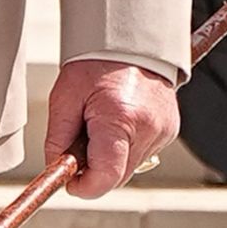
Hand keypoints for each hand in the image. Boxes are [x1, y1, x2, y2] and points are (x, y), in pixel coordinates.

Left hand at [43, 59, 177, 197]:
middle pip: (117, 176)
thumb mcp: (64, 96)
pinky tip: (115, 121)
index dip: (84, 186)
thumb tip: (56, 167)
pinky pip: (141, 153)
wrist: (129, 41)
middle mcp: (148, 129)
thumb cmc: (95, 63)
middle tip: (78, 143)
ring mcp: (163, 131)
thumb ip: (58, 137)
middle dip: (94, 169)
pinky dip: (124, 146)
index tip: (69, 181)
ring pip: (129, 166)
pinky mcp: (169, 131)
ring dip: (109, 157)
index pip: (105, 176)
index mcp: (120, 118)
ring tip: (97, 125)